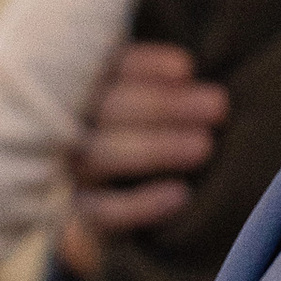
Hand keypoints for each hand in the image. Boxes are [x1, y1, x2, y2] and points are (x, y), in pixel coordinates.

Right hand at [58, 43, 226, 265]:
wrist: (88, 211)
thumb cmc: (128, 131)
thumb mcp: (128, 97)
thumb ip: (148, 84)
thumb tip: (189, 73)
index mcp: (72, 88)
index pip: (105, 69)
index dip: (144, 66)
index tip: (186, 69)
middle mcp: (63, 126)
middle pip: (108, 109)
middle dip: (164, 105)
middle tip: (217, 105)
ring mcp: (65, 170)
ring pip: (102, 155)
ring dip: (157, 148)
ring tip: (204, 146)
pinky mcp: (74, 214)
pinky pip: (102, 212)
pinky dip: (141, 204)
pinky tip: (181, 195)